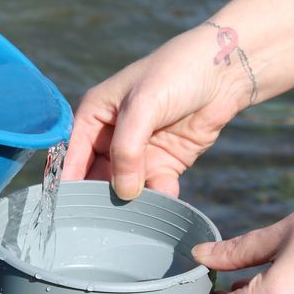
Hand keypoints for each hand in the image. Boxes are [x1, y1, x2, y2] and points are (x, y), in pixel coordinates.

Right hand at [62, 25, 252, 198]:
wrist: (225, 71)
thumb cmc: (176, 73)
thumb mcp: (143, 105)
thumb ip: (127, 149)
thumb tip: (124, 192)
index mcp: (94, 115)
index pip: (72, 156)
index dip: (68, 183)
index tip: (68, 212)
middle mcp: (111, 136)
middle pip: (96, 177)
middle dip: (100, 198)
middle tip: (102, 222)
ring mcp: (139, 151)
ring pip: (126, 187)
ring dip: (132, 201)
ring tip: (136, 214)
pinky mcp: (165, 163)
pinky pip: (156, 187)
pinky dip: (160, 196)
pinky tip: (166, 198)